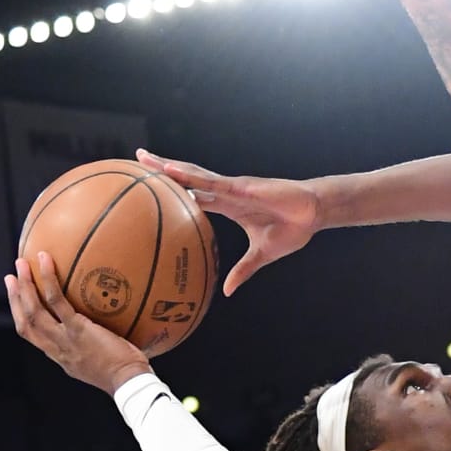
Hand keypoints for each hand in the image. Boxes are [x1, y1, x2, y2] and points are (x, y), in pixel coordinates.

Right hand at [7, 252, 153, 391]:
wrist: (129, 383)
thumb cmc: (126, 375)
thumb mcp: (100, 364)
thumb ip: (92, 348)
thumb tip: (103, 329)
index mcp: (61, 357)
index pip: (32, 336)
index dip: (21, 316)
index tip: (17, 299)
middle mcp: (57, 350)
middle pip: (26, 322)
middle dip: (15, 298)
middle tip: (11, 276)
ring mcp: (65, 339)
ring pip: (34, 310)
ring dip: (24, 285)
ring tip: (22, 264)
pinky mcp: (78, 329)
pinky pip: (57, 300)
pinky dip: (48, 279)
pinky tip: (45, 260)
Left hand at [135, 152, 321, 297]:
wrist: (313, 214)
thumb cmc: (291, 229)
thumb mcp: (262, 255)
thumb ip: (243, 270)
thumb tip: (228, 291)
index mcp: (228, 204)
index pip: (193, 194)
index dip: (173, 188)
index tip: (150, 184)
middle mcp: (225, 192)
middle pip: (187, 177)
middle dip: (162, 168)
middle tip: (137, 158)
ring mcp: (232, 187)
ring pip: (194, 174)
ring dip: (169, 167)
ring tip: (146, 159)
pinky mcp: (242, 187)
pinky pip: (212, 182)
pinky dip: (192, 177)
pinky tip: (173, 171)